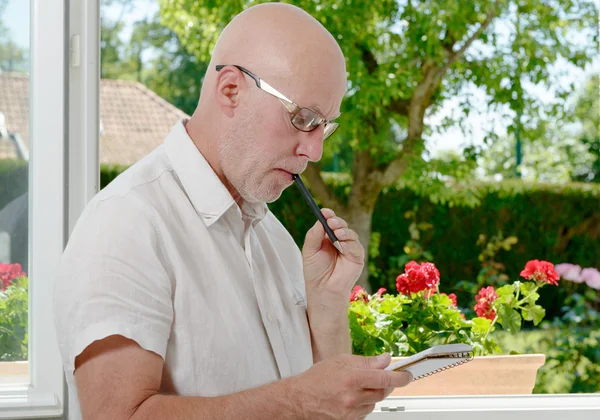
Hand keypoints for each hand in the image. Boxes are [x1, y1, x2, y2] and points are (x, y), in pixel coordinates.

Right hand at [288, 352, 412, 419]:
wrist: (300, 399)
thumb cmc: (316, 378)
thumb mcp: (340, 361)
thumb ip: (365, 361)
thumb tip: (385, 360)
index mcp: (352, 379)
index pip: (385, 379)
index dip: (401, 377)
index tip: (407, 374)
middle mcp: (353, 397)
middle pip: (383, 392)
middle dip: (388, 384)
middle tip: (385, 377)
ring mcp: (351, 411)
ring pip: (375, 402)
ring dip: (374, 393)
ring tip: (360, 385)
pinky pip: (366, 411)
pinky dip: (365, 402)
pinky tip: (354, 396)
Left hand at [302, 209, 364, 301]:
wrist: (322, 290)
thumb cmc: (315, 271)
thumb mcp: (309, 250)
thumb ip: (314, 235)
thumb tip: (321, 220)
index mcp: (327, 237)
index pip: (330, 222)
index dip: (329, 215)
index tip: (325, 211)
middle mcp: (339, 240)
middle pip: (342, 225)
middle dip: (337, 222)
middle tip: (331, 222)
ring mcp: (349, 249)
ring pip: (351, 234)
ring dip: (344, 232)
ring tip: (336, 234)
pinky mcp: (357, 258)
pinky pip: (356, 247)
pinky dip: (350, 245)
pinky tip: (342, 247)